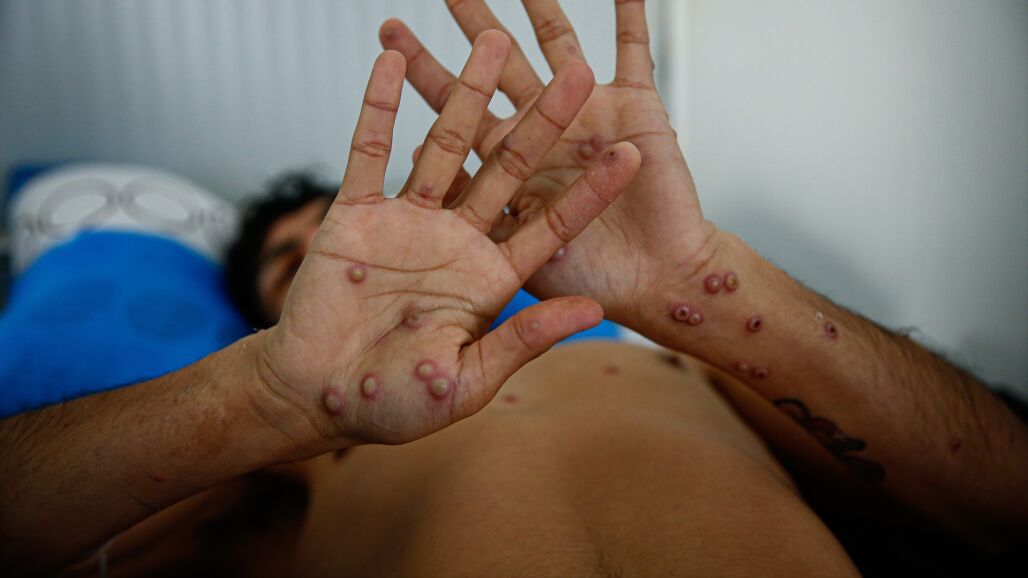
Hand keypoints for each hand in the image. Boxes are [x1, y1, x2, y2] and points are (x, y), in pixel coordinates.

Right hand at [255, 35, 640, 447]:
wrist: (317, 395)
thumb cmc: (390, 402)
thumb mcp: (469, 380)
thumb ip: (525, 339)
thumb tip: (591, 311)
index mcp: (492, 278)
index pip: (551, 223)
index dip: (590, 190)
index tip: (629, 153)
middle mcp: (458, 240)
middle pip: (510, 169)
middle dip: (542, 122)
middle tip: (576, 74)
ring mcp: (409, 222)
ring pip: (446, 147)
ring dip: (469, 96)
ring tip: (493, 42)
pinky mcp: (357, 214)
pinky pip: (369, 151)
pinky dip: (379, 108)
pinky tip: (394, 65)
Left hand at [380, 0, 715, 325]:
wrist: (659, 287)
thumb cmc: (593, 281)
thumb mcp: (517, 253)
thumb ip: (472, 211)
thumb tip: (416, 161)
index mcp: (510, 166)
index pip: (457, 113)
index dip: (426, 75)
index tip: (390, 40)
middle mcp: (544, 135)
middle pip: (497, 69)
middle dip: (469, 29)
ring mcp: (589, 117)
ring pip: (554, 48)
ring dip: (534, 8)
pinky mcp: (635, 109)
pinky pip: (632, 50)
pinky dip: (629, 14)